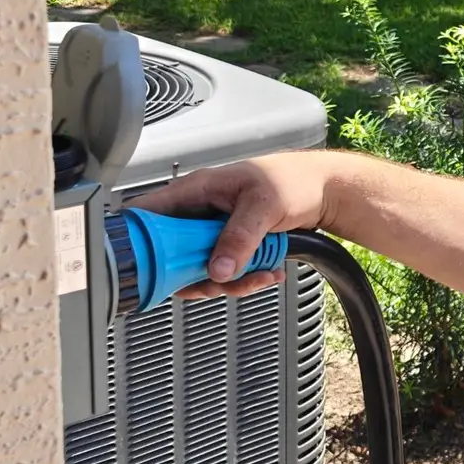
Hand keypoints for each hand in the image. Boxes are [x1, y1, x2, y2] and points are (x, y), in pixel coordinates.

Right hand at [129, 152, 333, 298]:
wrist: (325, 190)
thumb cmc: (295, 181)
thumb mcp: (264, 206)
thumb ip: (239, 237)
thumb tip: (217, 269)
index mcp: (197, 190)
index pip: (147, 213)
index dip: (138, 241)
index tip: (149, 267)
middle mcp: (199, 211)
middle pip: (171, 254)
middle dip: (195, 275)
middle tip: (221, 282)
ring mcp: (214, 230)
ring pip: (200, 269)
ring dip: (228, 282)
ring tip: (259, 276)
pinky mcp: (232, 245)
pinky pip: (225, 271)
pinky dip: (245, 279)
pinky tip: (268, 273)